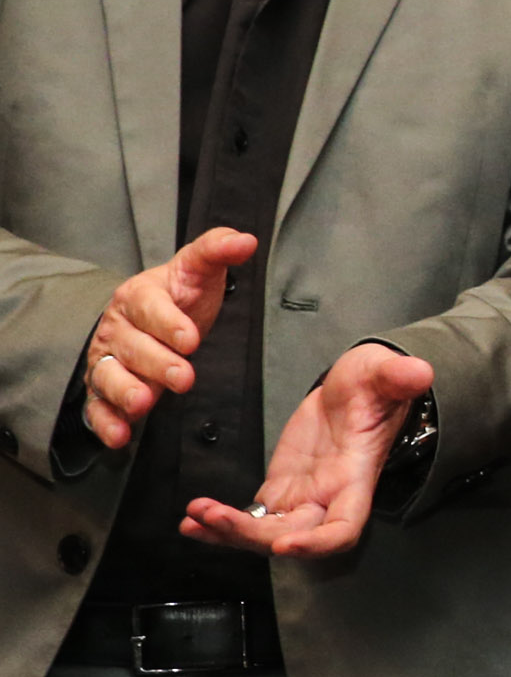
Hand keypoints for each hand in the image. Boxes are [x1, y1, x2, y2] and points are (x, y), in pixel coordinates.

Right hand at [81, 229, 259, 447]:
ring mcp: (107, 360)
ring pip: (108, 377)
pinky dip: (106, 423)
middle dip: (156, 363)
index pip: (150, 308)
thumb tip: (246, 240)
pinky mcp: (104, 390)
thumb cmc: (180, 294)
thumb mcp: (199, 269)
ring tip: (143, 403)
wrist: (153, 317)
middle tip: (183, 378)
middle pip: (131, 347)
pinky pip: (98, 408)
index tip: (191, 339)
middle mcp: (117, 328)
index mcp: (138, 296)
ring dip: (124, 392)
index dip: (168, 323)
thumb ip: (218, 250)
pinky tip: (120, 436)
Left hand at [179, 342, 432, 557]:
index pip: (343, 528)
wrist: (355, 388)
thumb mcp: (383, 373)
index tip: (283, 544)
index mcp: (354, 477)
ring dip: (229, 531)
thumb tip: (419, 372)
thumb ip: (399, 376)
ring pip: (266, 532)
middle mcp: (328, 496)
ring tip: (195, 516)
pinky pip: (251, 518)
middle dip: (251, 535)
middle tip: (213, 516)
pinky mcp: (281, 489)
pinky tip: (193, 520)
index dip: (315, 544)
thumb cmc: (374, 384)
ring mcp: (303, 496)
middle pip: (292, 536)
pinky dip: (220, 524)